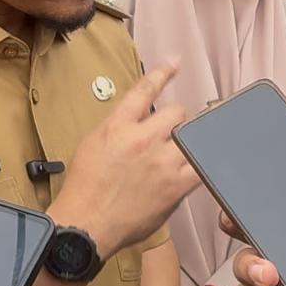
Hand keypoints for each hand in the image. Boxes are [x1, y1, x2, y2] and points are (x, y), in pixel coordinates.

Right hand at [49, 64, 198, 257]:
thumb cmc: (84, 190)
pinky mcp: (175, 185)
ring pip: (190, 136)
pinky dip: (201, 162)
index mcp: (117, 127)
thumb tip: (135, 123)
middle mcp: (142, 139)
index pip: (144, 91)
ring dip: (186, 141)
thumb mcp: (91, 146)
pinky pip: (200, 165)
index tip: (174, 62)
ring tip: (178, 152)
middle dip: (174, 120)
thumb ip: (117, 129)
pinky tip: (201, 163)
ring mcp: (162, 162)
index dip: (162, 73)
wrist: (86, 223)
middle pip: (176, 112)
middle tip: (168, 134)